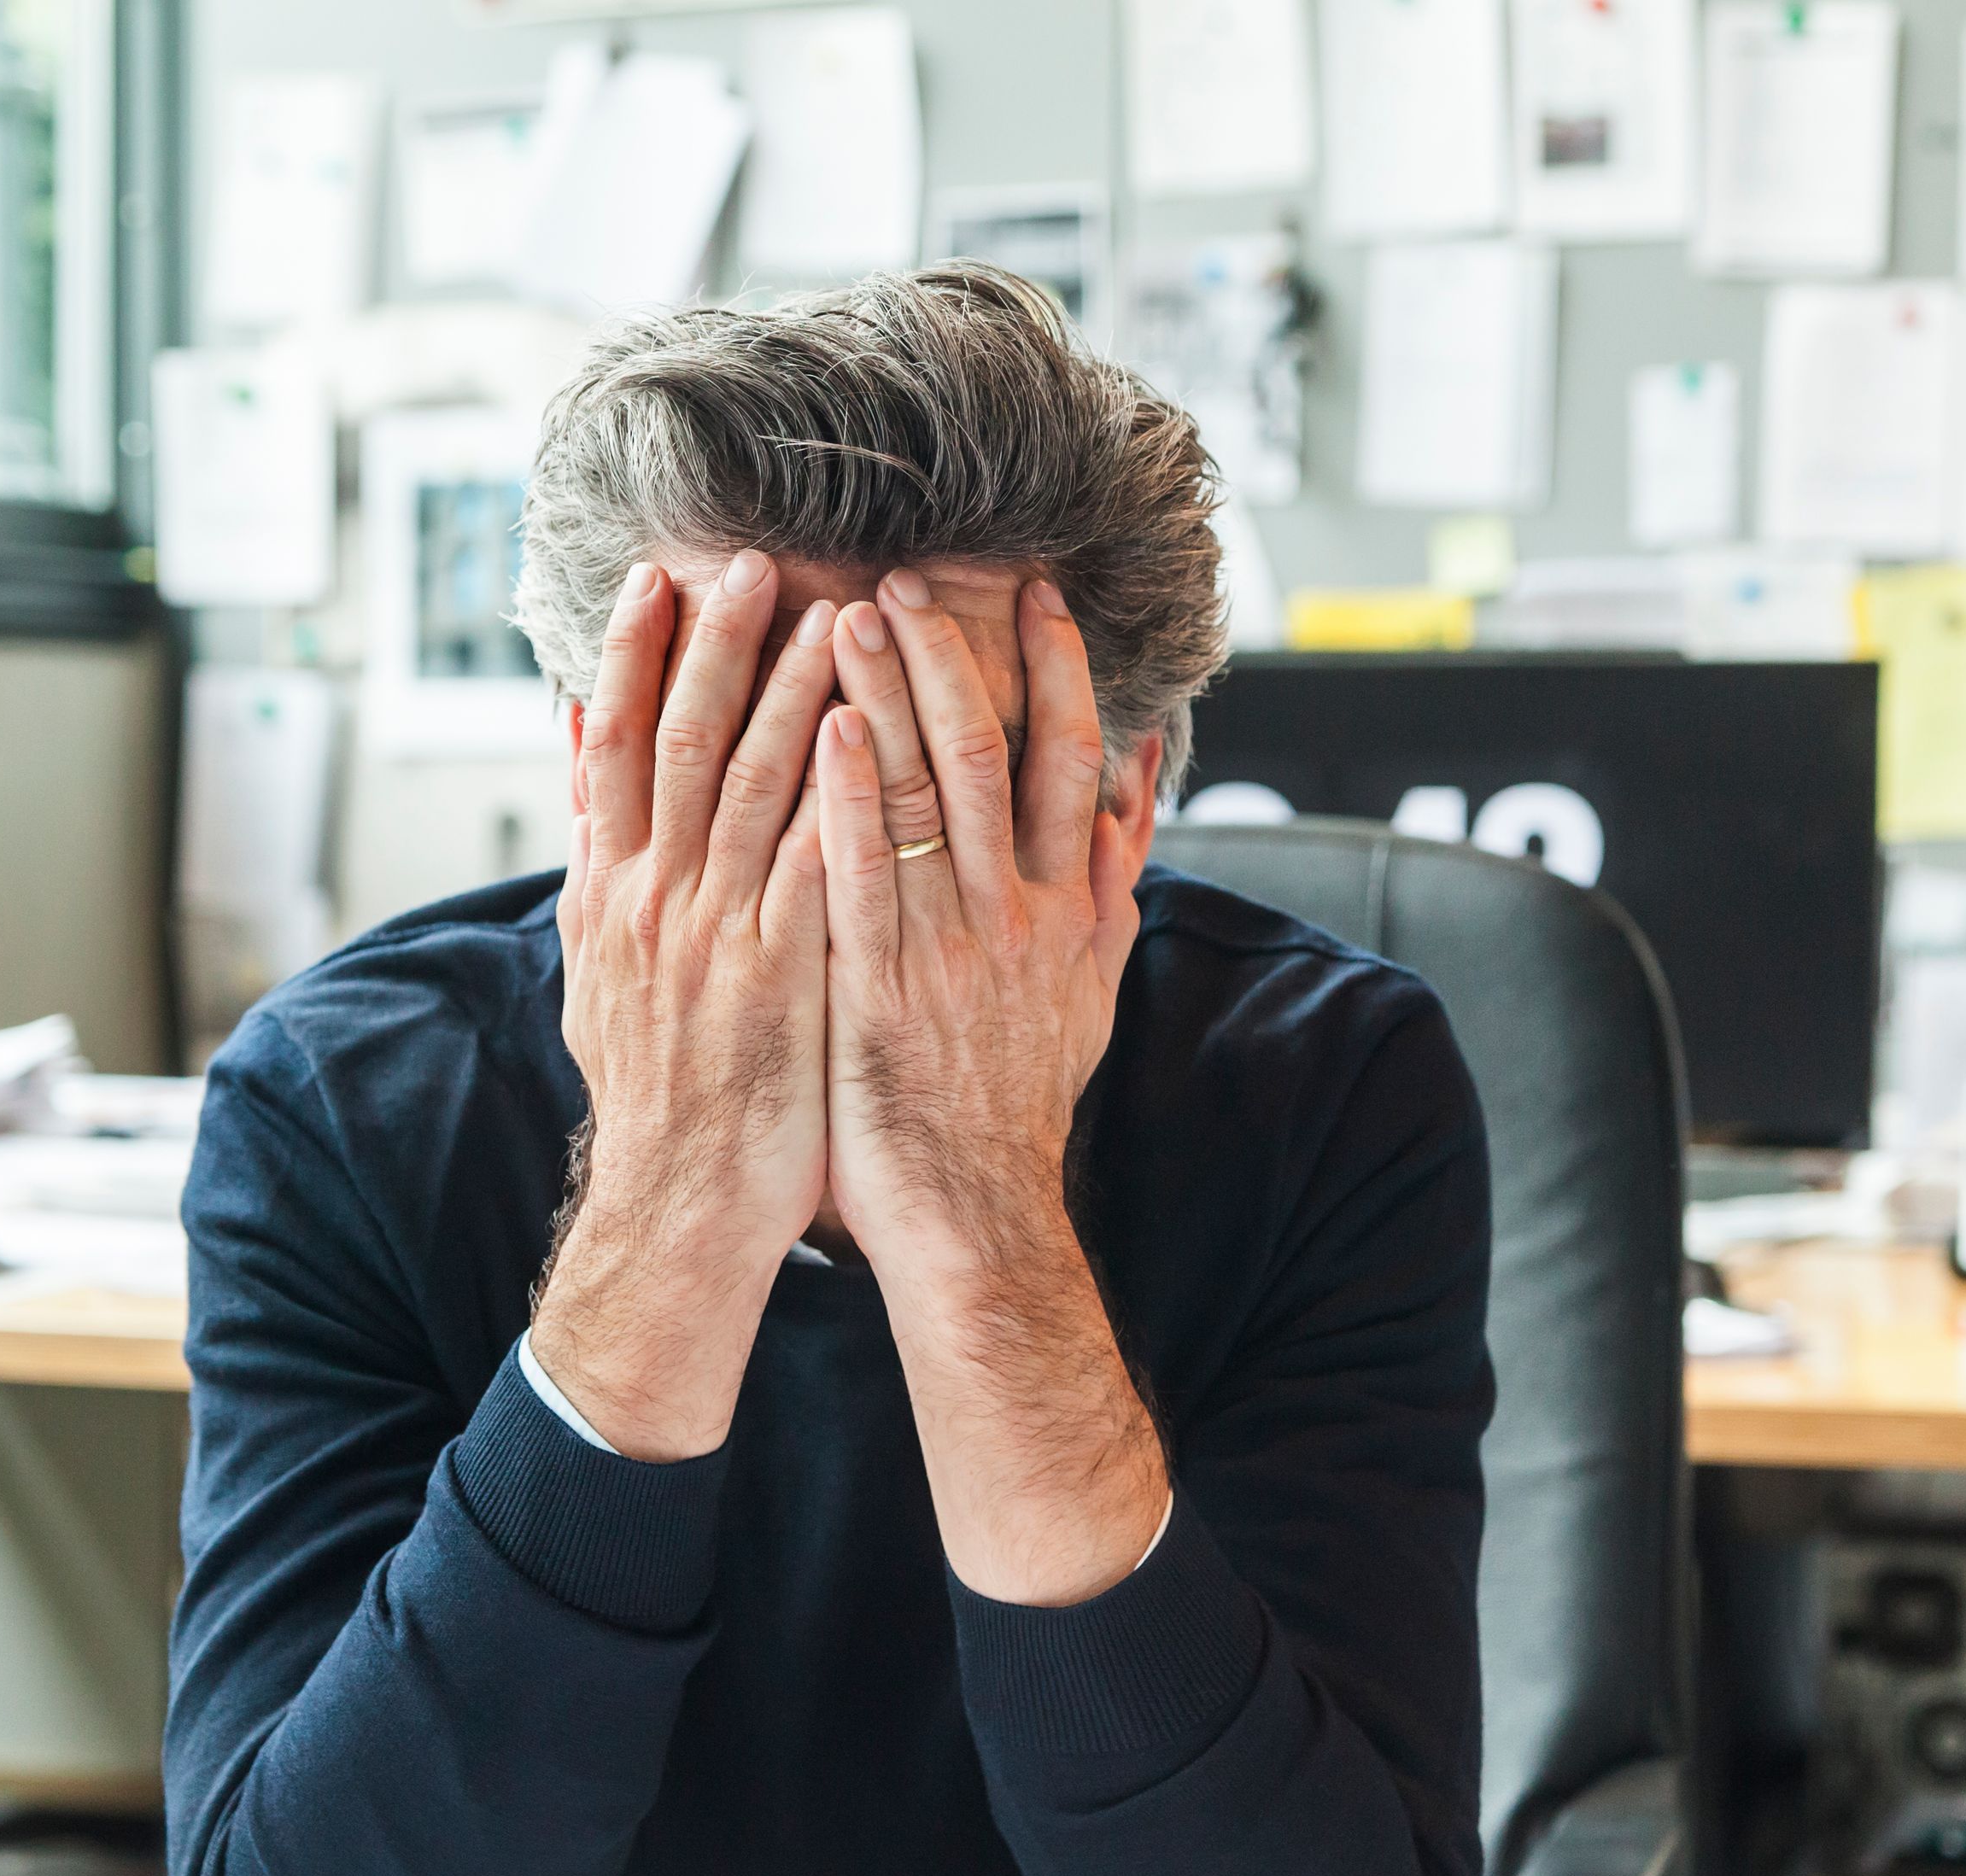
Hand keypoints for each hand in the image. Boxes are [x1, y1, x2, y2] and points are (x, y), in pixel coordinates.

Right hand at [532, 554, 838, 1459]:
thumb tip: (578, 740)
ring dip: (793, 694)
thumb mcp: (596, 964)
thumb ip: (593, 849)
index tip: (661, 577)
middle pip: (683, 743)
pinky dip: (840, 795)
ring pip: (756, 788)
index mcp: (608, 892)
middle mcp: (652, 902)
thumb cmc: (655, 1088)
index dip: (636, 655)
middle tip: (755, 563)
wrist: (679, 1206)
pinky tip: (874, 737)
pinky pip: (815, 865)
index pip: (616, 745)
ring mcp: (716, 938)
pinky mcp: (781, 979)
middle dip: (717, 646)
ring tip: (833, 618)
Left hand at [813, 570, 1166, 1603]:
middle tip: (915, 572)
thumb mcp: (1092, 981)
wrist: (977, 1213)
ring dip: (890, 696)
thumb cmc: (1015, 1099)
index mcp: (1069, 906)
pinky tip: (823, 727)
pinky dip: (850, 795)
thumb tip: (1141, 777)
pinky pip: (866, 870)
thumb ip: (1115, 876)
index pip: (1070, 759)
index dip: (1053, 668)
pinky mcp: (885, 983)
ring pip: (925, 794)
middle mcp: (1022, 913)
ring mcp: (954, 946)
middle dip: (957, 654)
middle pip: (996, 753)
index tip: (1030, 590)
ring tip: (852, 612)